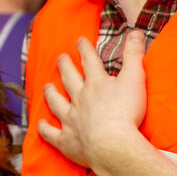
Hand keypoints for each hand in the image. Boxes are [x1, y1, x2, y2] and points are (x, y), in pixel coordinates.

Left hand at [38, 31, 147, 171]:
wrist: (111, 144)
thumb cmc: (126, 112)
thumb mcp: (135, 79)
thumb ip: (134, 55)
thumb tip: (135, 32)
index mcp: (96, 84)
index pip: (89, 61)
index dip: (85, 49)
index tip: (79, 40)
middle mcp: (79, 99)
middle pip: (69, 79)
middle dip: (65, 66)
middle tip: (60, 58)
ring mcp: (70, 119)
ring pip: (56, 103)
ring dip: (51, 93)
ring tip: (47, 86)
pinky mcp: (66, 140)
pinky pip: (51, 133)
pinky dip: (44, 128)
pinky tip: (41, 124)